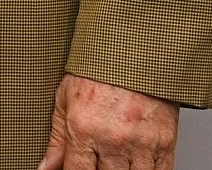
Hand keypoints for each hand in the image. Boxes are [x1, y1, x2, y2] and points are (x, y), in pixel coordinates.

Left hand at [37, 74, 177, 169]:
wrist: (134, 53)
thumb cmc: (97, 73)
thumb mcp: (65, 100)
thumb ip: (57, 138)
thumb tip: (45, 167)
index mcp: (84, 129)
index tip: (76, 168)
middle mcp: (113, 139)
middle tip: (98, 158)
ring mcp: (142, 144)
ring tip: (115, 160)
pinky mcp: (165, 143)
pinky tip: (137, 164)